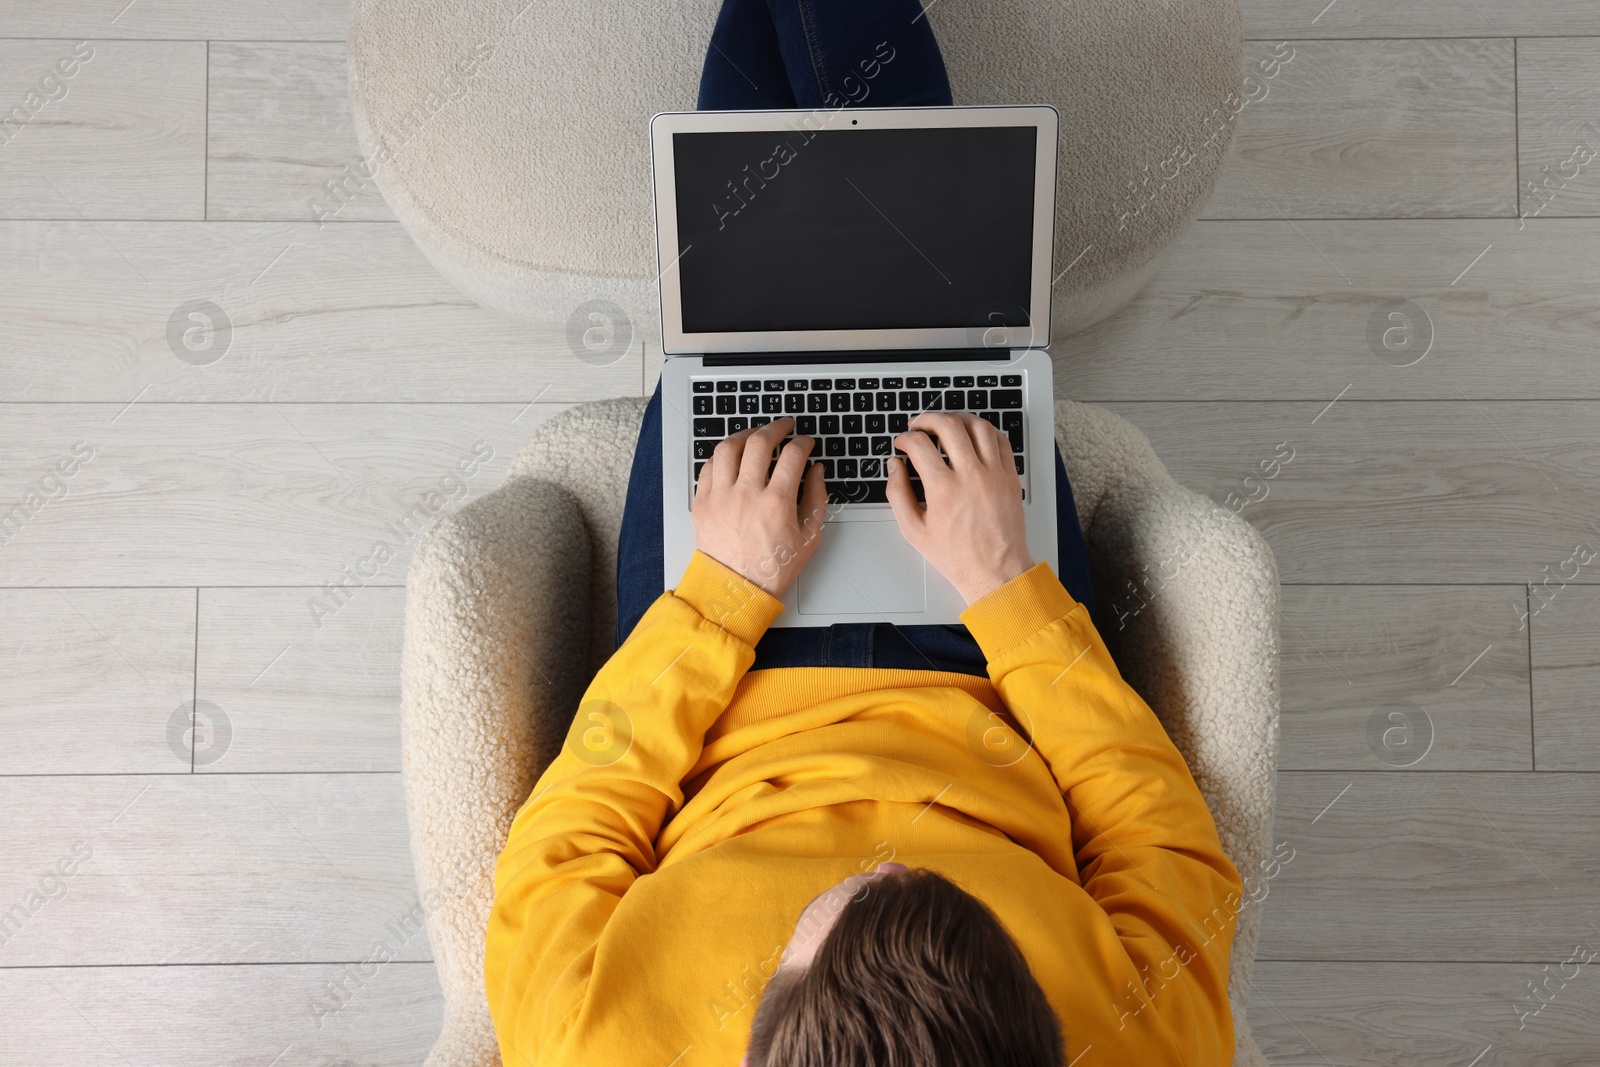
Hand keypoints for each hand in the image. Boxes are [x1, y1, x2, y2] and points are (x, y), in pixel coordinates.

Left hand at [693, 417, 828, 597]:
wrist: (736, 590)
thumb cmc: (772, 568)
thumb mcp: (809, 537)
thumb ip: (817, 499)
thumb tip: (817, 471)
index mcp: (777, 503)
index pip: (793, 455)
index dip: (803, 442)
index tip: (806, 442)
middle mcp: (747, 494)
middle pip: (761, 442)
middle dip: (777, 427)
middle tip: (785, 427)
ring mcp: (721, 496)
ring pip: (730, 448)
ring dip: (745, 434)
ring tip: (756, 434)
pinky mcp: (703, 503)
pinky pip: (709, 466)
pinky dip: (722, 455)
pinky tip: (732, 455)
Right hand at [886, 412, 1033, 603]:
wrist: (995, 571)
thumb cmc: (957, 556)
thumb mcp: (914, 530)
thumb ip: (897, 493)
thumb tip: (894, 466)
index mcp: (944, 489)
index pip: (919, 444)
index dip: (904, 438)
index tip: (902, 442)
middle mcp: (971, 476)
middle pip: (949, 426)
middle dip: (928, 419)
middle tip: (919, 425)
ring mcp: (994, 474)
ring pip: (978, 426)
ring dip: (958, 418)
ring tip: (946, 423)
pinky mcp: (1010, 477)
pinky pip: (1001, 441)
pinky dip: (985, 431)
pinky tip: (973, 434)